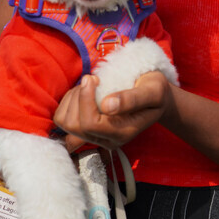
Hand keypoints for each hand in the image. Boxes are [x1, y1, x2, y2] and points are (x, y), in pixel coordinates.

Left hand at [53, 72, 171, 148]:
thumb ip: (133, 99)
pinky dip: (69, 102)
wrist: (155, 97)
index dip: (86, 99)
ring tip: (90, 86)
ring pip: (65, 123)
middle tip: (93, 80)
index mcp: (123, 132)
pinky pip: (63, 118)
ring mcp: (96, 137)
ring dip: (72, 99)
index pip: (90, 124)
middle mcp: (108, 140)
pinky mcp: (86, 131)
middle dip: (78, 98)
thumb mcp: (152, 90)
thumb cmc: (155, 91)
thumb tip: (107, 106)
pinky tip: (85, 93)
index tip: (94, 78)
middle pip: (74, 126)